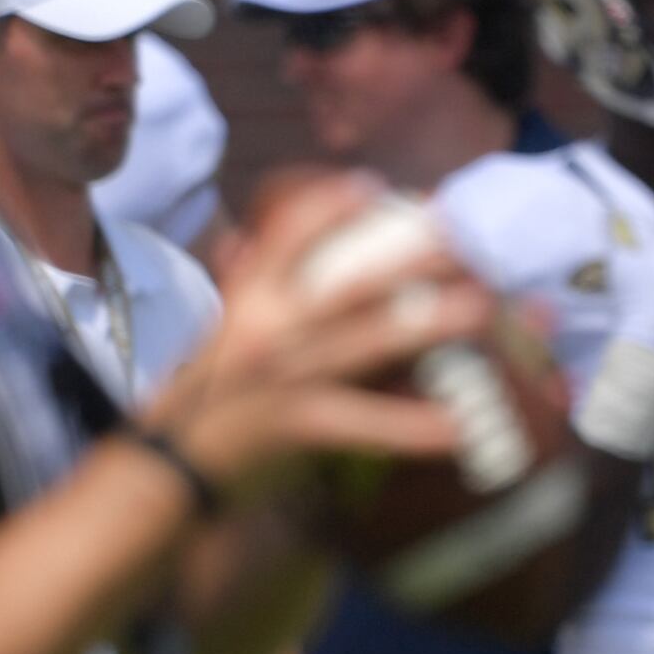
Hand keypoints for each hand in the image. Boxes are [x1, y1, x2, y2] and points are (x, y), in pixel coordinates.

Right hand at [147, 175, 480, 496]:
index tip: (374, 185)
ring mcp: (284, 374)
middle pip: (349, 281)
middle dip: (413, 258)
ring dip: (430, 323)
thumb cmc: (210, 397)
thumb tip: (251, 242)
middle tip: (468, 241)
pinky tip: (461, 426)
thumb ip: (251, 289)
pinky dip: (413, 426)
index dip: (328, 207)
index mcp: (250, 299)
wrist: (168, 469)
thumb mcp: (228, 332)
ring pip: (366, 339)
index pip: (285, 234)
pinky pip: (364, 422)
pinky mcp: (296, 423)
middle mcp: (267, 327)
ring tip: (484, 309)